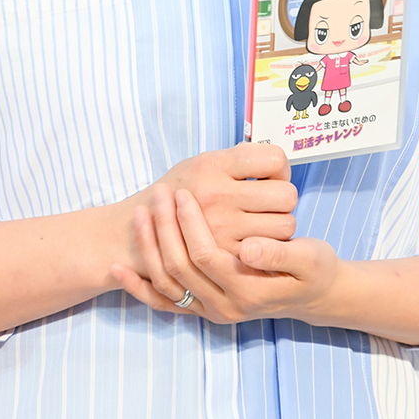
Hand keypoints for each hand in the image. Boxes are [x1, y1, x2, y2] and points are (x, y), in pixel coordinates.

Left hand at [112, 189, 418, 344]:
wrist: (316, 296)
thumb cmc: (314, 270)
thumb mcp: (310, 258)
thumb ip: (279, 254)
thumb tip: (249, 248)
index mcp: (249, 292)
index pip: (207, 255)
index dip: (191, 224)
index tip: (183, 193)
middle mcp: (226, 307)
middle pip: (181, 268)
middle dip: (165, 228)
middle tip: (158, 193)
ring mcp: (212, 312)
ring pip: (167, 284)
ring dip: (149, 250)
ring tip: (139, 213)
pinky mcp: (203, 310)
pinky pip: (164, 303)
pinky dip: (139, 289)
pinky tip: (120, 270)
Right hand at [131, 142, 296, 269]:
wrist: (133, 233)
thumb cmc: (177, 192)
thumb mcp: (201, 163)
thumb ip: (236, 160)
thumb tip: (277, 161)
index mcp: (213, 166)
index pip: (274, 159)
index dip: (280, 167)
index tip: (270, 175)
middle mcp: (218, 195)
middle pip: (285, 195)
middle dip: (284, 198)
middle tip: (271, 202)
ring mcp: (222, 230)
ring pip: (283, 227)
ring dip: (281, 226)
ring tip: (264, 223)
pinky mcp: (223, 259)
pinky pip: (268, 251)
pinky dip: (271, 248)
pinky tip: (259, 243)